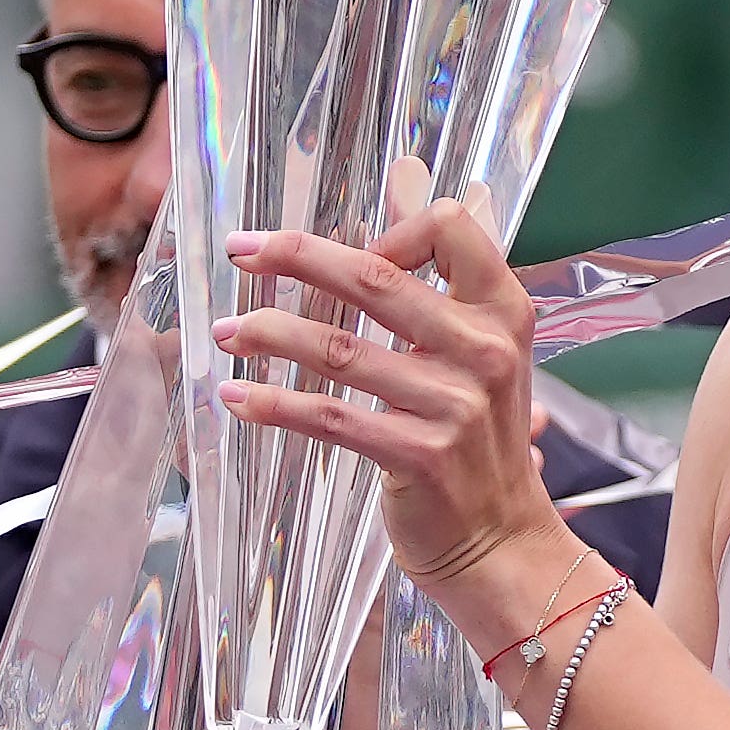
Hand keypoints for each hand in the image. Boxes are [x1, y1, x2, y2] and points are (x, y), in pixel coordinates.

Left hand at [214, 155, 580, 651]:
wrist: (502, 543)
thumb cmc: (479, 445)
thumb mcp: (479, 353)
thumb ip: (439, 281)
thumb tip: (400, 186)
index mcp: (505, 313)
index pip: (451, 228)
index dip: (393, 228)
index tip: (353, 253)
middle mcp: (485, 351)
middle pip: (375, 279)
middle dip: (295, 256)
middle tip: (240, 249)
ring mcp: (454, 406)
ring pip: (340, 349)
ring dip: (269, 334)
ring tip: (224, 331)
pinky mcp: (418, 456)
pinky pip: (329, 417)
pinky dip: (273, 405)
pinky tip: (235, 397)